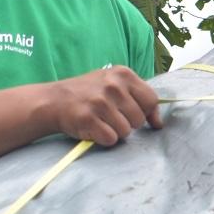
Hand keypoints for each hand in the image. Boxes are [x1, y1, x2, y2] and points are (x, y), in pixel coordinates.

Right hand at [46, 67, 160, 145]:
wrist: (54, 100)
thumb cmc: (89, 94)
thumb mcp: (114, 84)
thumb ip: (138, 97)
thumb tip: (159, 123)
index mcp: (123, 74)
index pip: (151, 100)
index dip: (146, 112)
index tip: (135, 115)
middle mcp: (113, 86)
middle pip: (139, 119)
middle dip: (128, 123)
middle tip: (110, 117)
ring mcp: (100, 102)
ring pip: (126, 131)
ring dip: (115, 132)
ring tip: (101, 121)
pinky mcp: (88, 119)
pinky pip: (111, 139)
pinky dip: (103, 139)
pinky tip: (93, 128)